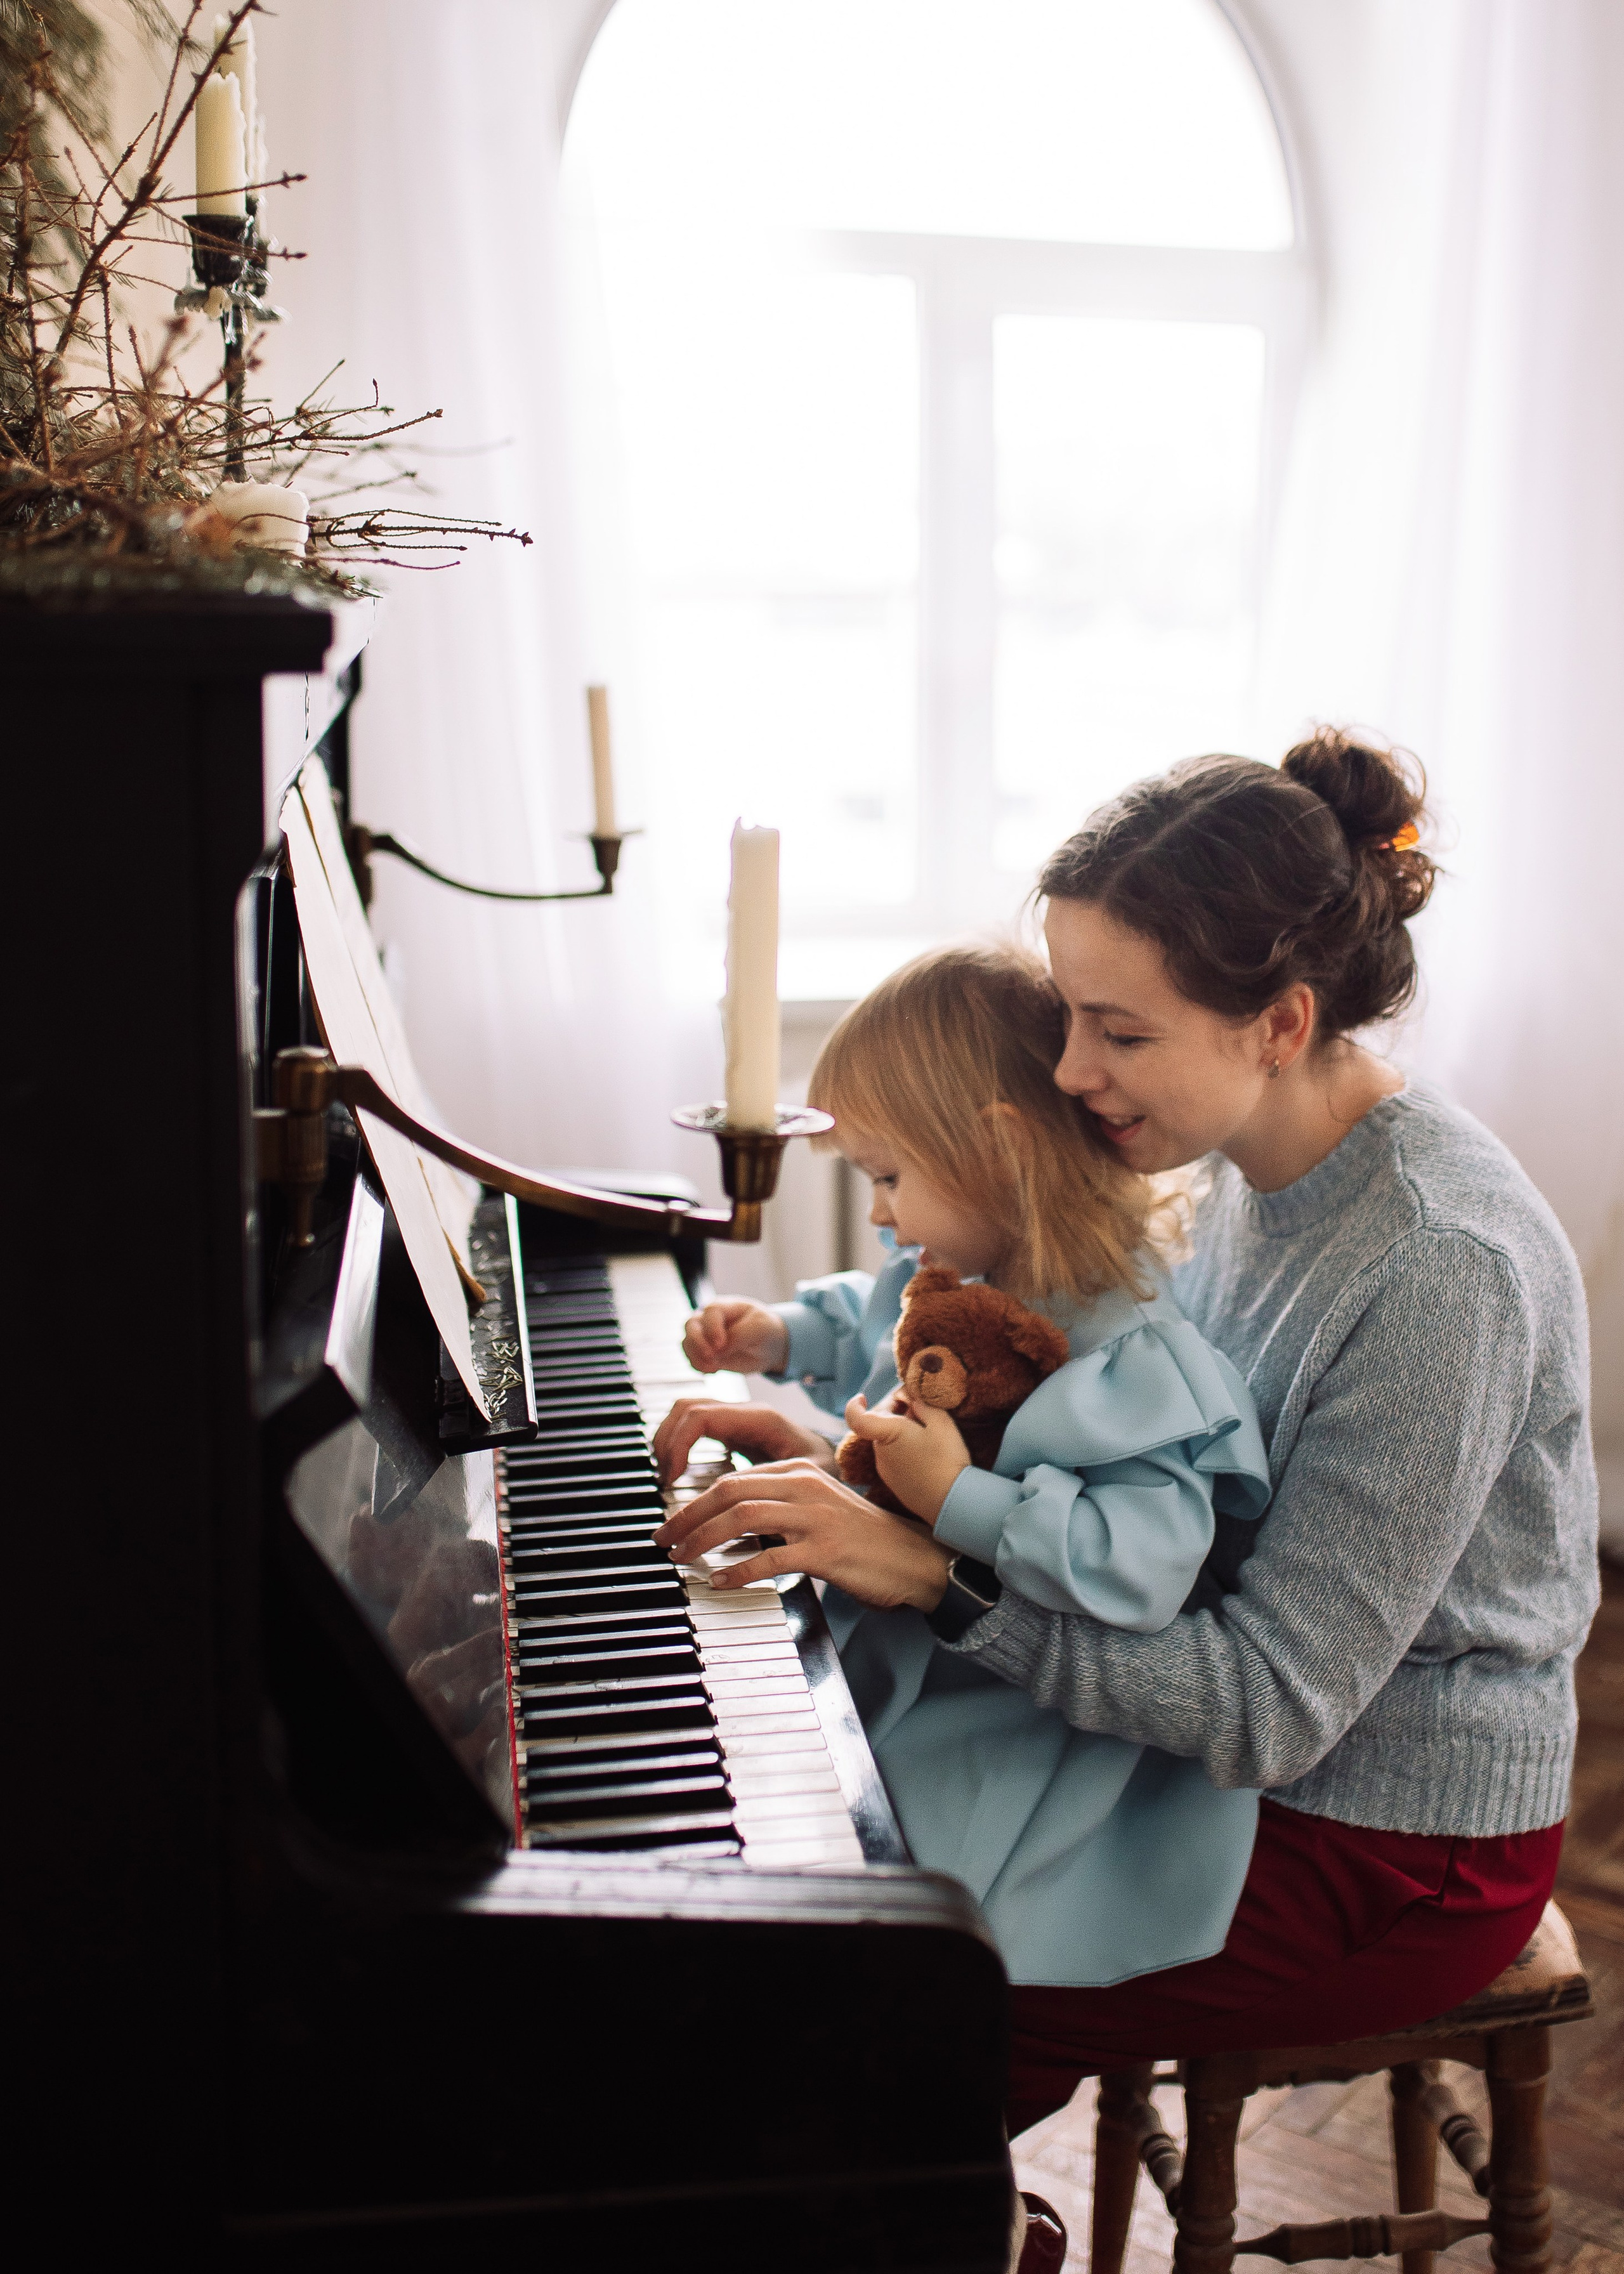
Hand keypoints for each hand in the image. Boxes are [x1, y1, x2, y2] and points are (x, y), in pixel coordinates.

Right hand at [652, 1396, 836, 1486]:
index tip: (672, 1477)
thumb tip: (734, 1494)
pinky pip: (692, 1426)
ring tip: (666, 1477)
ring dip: (667, 1441)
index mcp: (759, 1418)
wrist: (833, 1464)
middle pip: (686, 1408)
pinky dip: (676, 1444)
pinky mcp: (730, 1430)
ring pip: (684, 1413)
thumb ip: (772, 1480)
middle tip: (663, 1480)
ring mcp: (735, 1418)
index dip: (678, 1443)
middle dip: (666, 1441)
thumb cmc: (824, 1471)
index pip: (701, 1416)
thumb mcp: (805, 1477)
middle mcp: (744, 1412)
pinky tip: (675, 1472)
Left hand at [654, 1458, 952, 1610]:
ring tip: (682, 1559)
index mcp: (800, 1470)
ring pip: (743, 1518)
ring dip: (703, 1540)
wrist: (912, 1557)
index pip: (733, 1479)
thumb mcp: (817, 1507)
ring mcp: (815, 1517)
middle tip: (663, 1540)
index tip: (672, 1523)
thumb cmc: (861, 1538)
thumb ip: (778, 1505)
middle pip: (729, 1493)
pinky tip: (720, 1582)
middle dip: (687, 1517)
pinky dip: (738, 1571)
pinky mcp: (825, 1550)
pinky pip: (770, 1558)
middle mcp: (804, 1486)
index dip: (694, 1501)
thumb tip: (728, 1522)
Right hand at [681, 1299, 790, 1376]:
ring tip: (713, 1368)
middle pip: (690, 1325)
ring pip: (687, 1343)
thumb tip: (718, 1351)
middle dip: (697, 1342)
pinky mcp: (705, 1353)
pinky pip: (692, 1358)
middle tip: (711, 1357)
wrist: (768, 1346)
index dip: (712, 1328)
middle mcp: (709, 1319)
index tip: (721, 1344)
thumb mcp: (759, 1328)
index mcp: (723, 1307)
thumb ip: (738, 1336)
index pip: (710, 1313)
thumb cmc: (764, 1329)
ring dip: (696, 1357)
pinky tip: (713, 1371)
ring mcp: (704, 1337)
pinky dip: (698, 1366)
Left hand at [844, 1393, 970, 1524]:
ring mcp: (886, 1471)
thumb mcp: (941, 1422)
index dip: (854, 1406)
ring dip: (902, 1435)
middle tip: (922, 1415)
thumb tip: (908, 1397)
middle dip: (896, 1415)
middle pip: (879, 1426)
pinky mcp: (895, 1484)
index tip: (862, 1397)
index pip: (856, 1418)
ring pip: (888, 1443)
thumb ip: (922, 1403)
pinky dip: (905, 1452)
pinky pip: (894, 1460)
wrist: (952, 1502)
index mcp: (887, 1434)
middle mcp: (880, 1453)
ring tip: (929, 1438)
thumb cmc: (946, 1459)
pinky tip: (927, 1456)